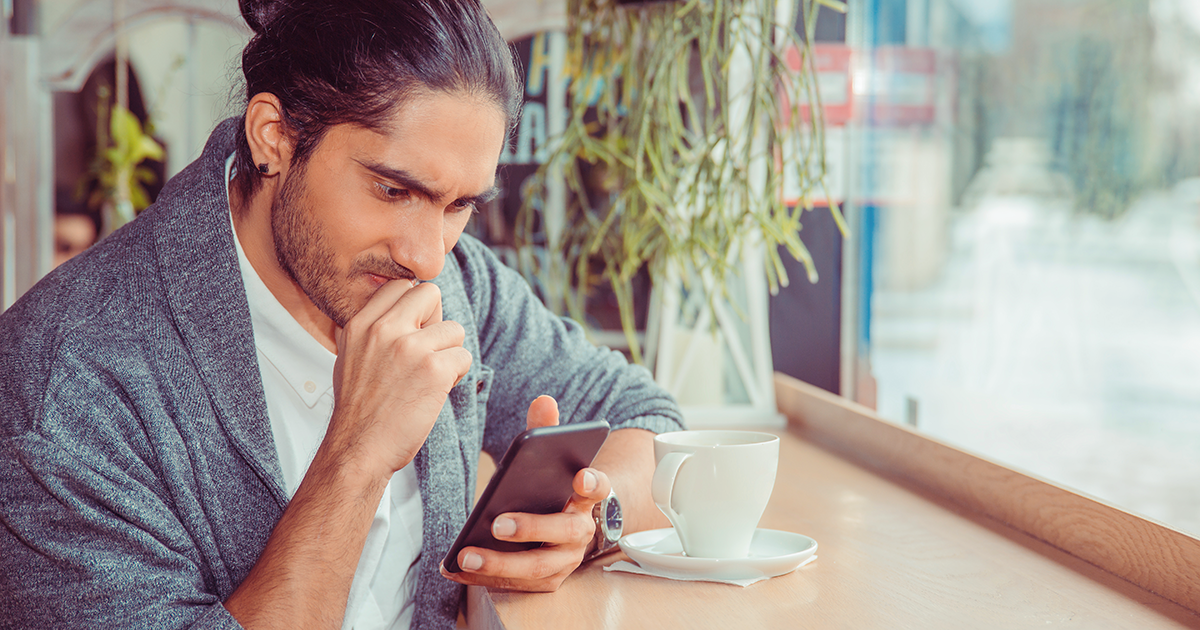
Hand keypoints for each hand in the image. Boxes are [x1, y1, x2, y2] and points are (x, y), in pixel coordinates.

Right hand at [325, 280, 471, 480]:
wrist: (359, 449)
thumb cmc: (359, 410)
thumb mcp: (350, 357)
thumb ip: (373, 329)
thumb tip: (402, 308)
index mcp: (361, 324)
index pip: (400, 286)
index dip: (415, 306)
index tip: (414, 329)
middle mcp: (384, 330)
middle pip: (430, 293)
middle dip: (437, 321)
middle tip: (429, 350)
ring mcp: (410, 347)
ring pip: (454, 329)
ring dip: (450, 353)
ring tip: (431, 376)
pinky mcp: (434, 369)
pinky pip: (464, 356)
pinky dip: (458, 375)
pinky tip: (438, 390)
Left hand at [439, 396, 610, 591]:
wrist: (563, 531)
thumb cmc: (551, 490)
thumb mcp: (549, 462)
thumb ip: (545, 431)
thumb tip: (543, 400)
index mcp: (584, 498)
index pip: (598, 488)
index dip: (592, 483)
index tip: (581, 476)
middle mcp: (579, 532)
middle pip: (563, 532)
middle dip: (531, 528)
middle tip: (498, 524)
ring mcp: (563, 560)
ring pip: (536, 567)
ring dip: (499, 564)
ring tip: (466, 556)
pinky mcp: (544, 582)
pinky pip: (514, 584)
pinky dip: (483, 579)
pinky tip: (455, 568)